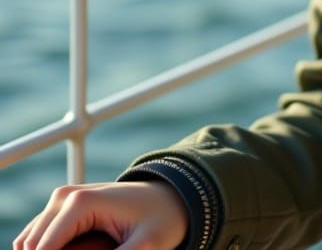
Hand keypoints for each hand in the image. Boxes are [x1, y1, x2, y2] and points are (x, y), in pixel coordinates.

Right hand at [14, 182, 188, 249]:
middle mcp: (65, 196)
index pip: (43, 249)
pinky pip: (38, 238)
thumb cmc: (162, 220)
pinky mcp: (63, 209)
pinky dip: (48, 249)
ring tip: (93, 248)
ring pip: (30, 242)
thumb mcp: (146, 246)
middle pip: (32, 245)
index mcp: (81, 202)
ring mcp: (61, 199)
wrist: (171, 198)